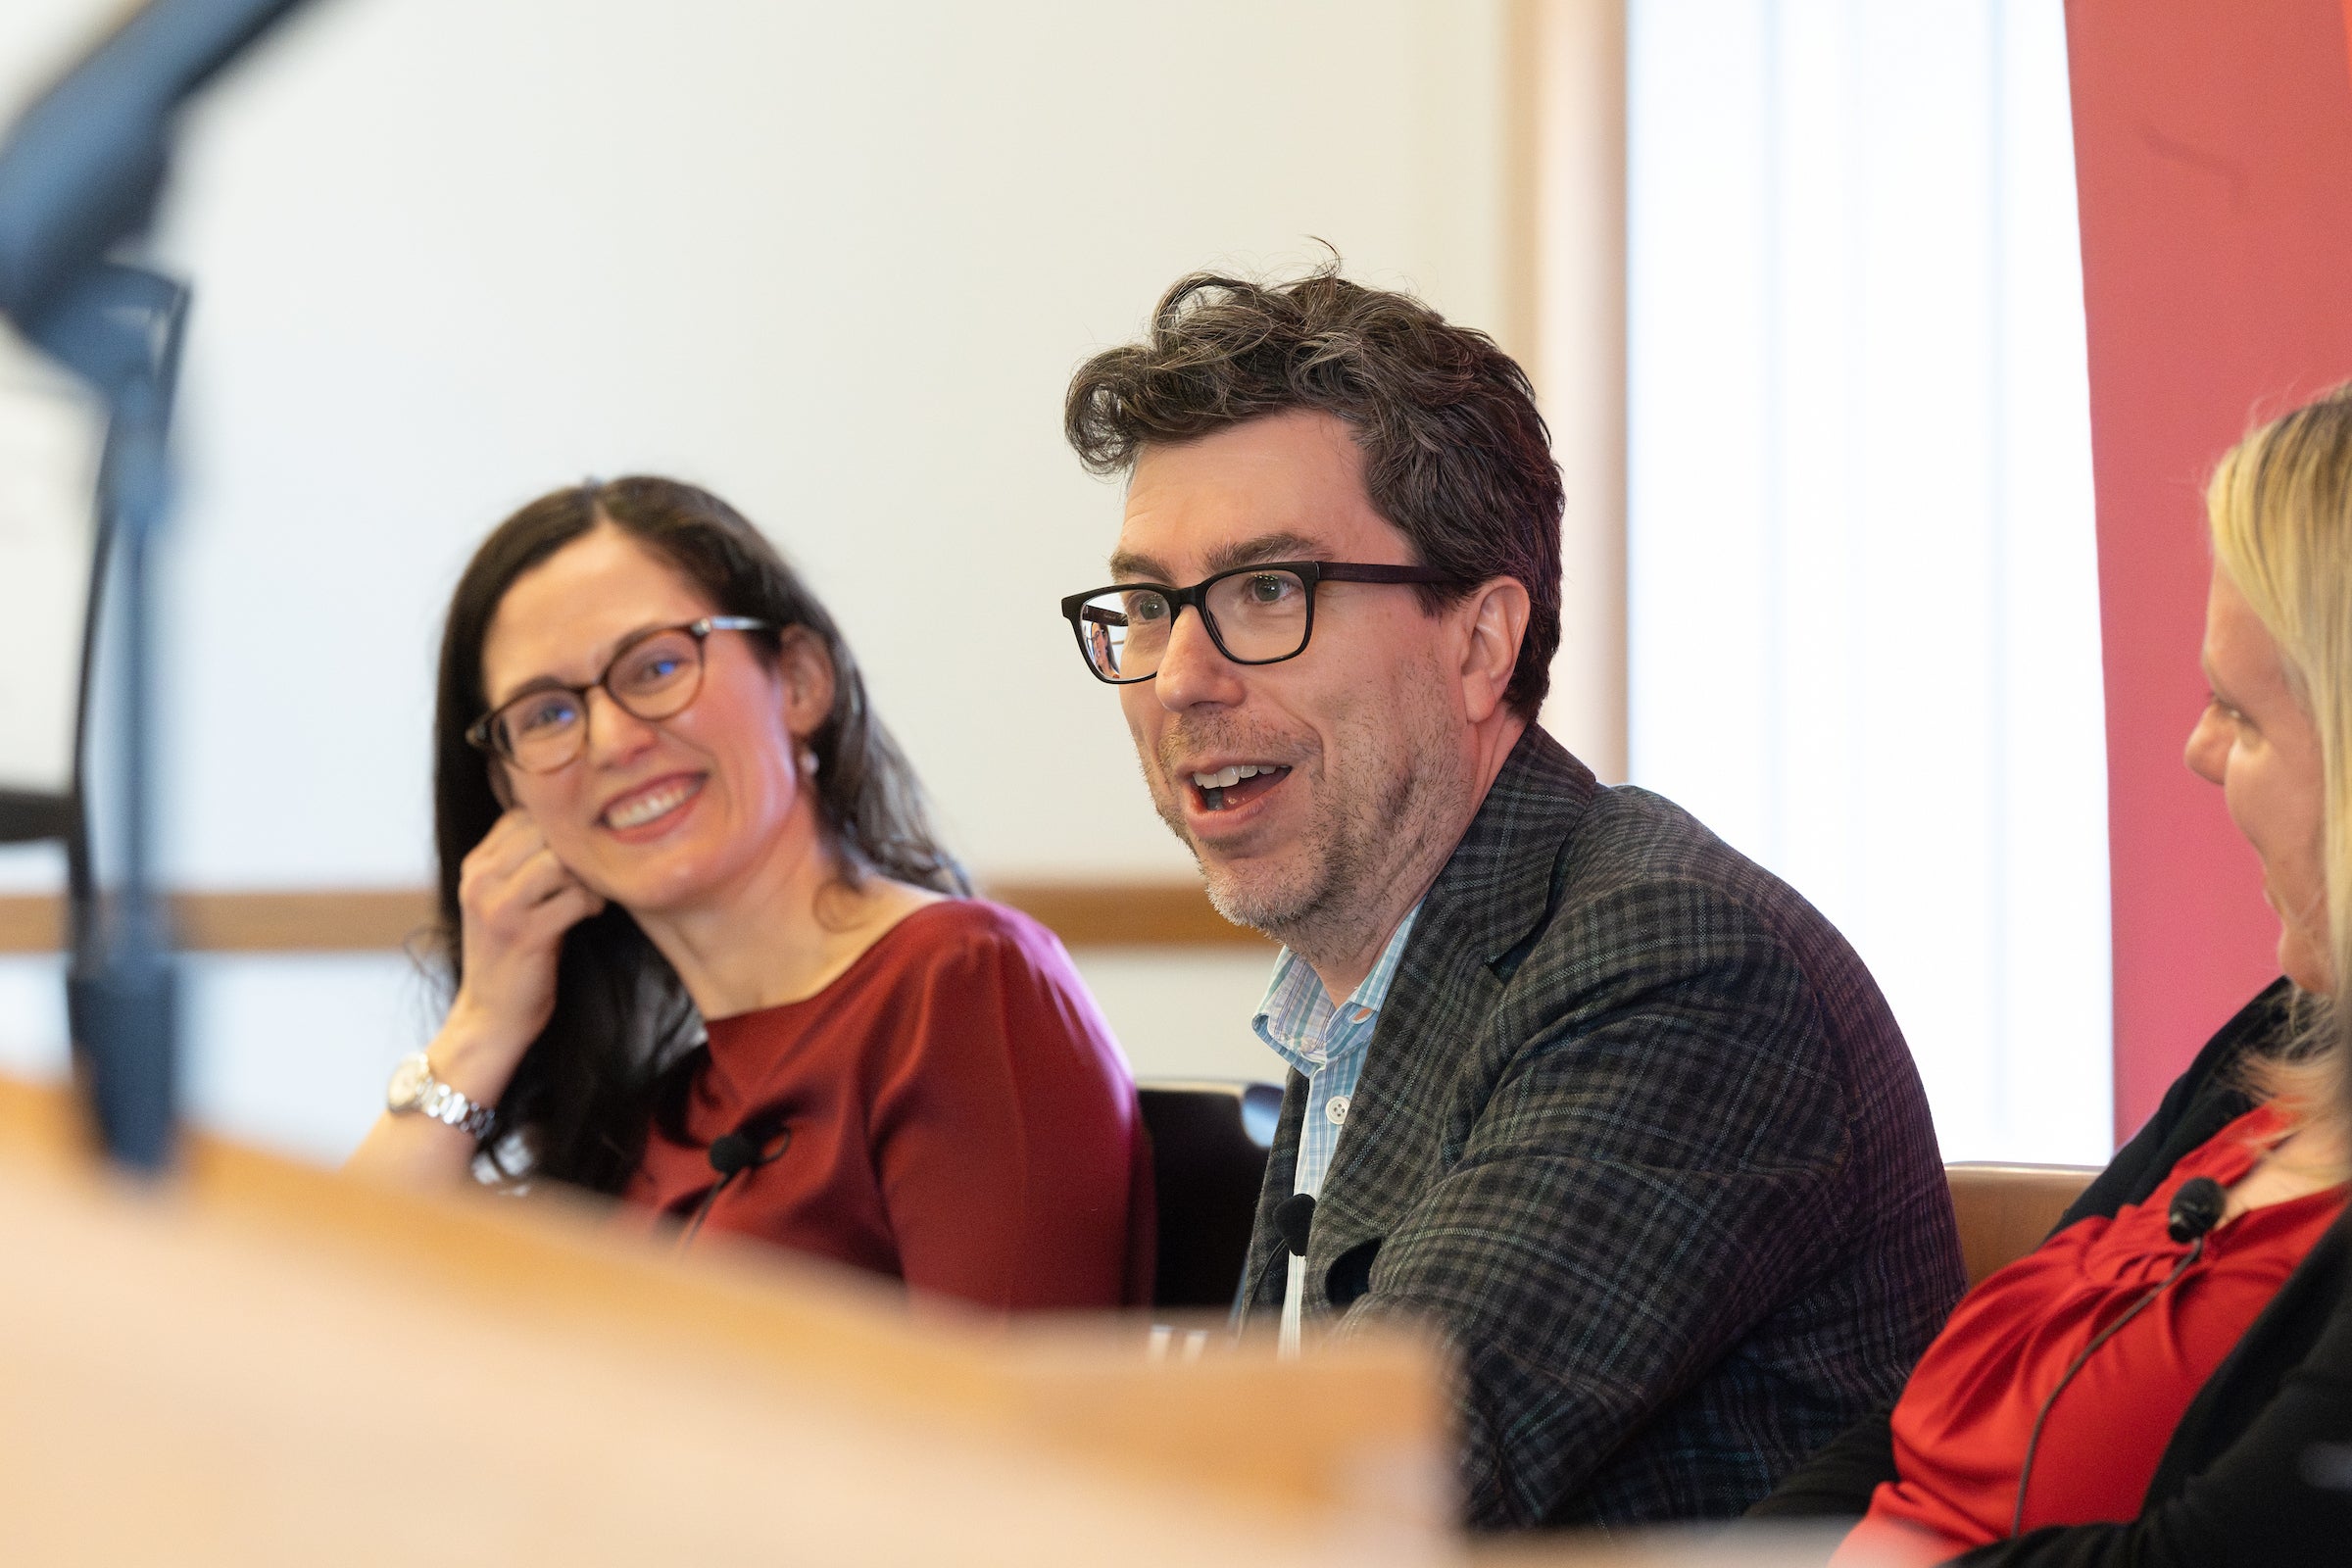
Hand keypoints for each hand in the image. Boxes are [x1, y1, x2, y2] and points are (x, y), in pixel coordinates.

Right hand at [437, 808, 605, 1098]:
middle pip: (545, 833)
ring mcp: (498, 908)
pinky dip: (593, 903)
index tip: (579, 855)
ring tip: (591, 895)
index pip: (524, 816)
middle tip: (595, 875)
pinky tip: (590, 914)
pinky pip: (575, 898)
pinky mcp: (524, 934)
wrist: (491, 1014)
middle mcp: (480, 881)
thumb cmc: (514, 952)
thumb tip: (580, 821)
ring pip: (560, 861)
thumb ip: (527, 860)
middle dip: (579, 852)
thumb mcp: (507, 898)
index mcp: (476, 866)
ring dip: (587, 876)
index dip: (562, 830)